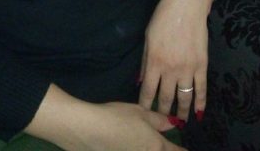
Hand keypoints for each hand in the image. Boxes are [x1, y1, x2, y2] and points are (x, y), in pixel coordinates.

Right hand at [25, 83, 186, 150]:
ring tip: (145, 144)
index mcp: (156, 146)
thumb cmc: (115, 116)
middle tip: (167, 147)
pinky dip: (134, 150)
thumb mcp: (139, 112)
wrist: (87, 130)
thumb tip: (172, 124)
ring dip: (151, 150)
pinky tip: (128, 145)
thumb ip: (157, 119)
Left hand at [138, 0, 217, 121]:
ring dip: (182, 112)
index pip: (148, 90)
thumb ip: (145, 61)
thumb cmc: (163, 17)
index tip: (144, 113)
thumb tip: (141, 81)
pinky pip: (202, 88)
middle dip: (163, 112)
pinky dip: (201, 102)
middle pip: (166, 97)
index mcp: (154, 61)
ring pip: (184, 98)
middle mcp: (170, 69)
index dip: (146, 104)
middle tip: (162, 121)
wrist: (187, 5)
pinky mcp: (202, 65)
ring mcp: (188, 68)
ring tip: (180, 122)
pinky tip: (199, 112)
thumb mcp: (148, 37)